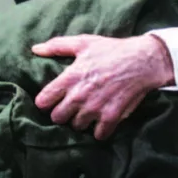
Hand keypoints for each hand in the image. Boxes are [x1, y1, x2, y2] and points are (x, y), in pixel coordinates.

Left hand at [32, 34, 174, 141]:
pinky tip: (101, 123)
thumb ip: (57, 46)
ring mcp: (95, 108)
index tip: (51, 101)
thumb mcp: (83, 42)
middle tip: (70, 109)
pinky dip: (99, 131)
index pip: (44, 101)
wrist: (142, 61)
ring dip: (81, 122)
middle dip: (62, 114)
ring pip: (77, 127)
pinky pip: (98, 135)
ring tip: (87, 114)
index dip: (45, 102)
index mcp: (70, 78)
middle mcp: (80, 95)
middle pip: (57, 118)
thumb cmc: (111, 50)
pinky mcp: (111, 116)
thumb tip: (35, 49)